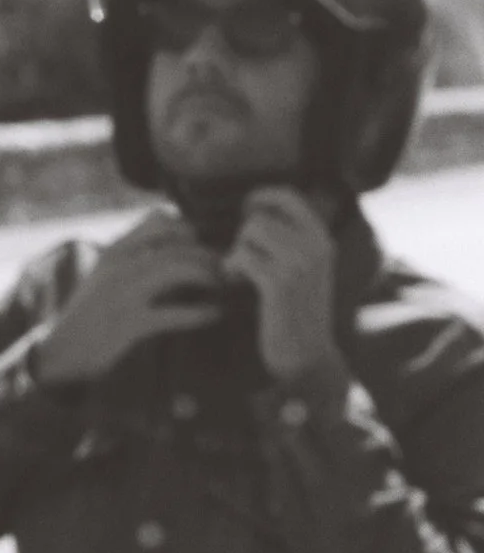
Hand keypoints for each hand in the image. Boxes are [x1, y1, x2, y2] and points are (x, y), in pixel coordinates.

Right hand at [35, 208, 227, 387]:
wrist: (62, 351)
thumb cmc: (90, 314)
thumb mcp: (105, 276)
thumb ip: (134, 257)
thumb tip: (175, 248)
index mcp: (115, 251)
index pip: (158, 220)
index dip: (188, 230)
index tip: (202, 247)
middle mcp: (119, 265)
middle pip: (176, 244)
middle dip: (207, 256)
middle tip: (225, 271)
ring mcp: (124, 293)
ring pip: (178, 269)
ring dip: (208, 277)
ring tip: (221, 288)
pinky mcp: (130, 323)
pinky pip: (175, 313)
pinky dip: (201, 313)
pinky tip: (215, 314)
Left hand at [223, 184, 341, 383]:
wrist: (306, 355)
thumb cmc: (296, 311)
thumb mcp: (303, 268)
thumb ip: (288, 239)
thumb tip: (252, 209)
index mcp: (322, 239)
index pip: (289, 196)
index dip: (262, 196)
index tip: (247, 209)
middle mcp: (316, 247)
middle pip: (260, 218)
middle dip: (243, 239)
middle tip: (244, 263)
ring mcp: (300, 264)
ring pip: (250, 233)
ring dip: (236, 253)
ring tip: (241, 274)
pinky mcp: (280, 283)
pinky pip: (242, 256)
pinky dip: (230, 268)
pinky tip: (234, 283)